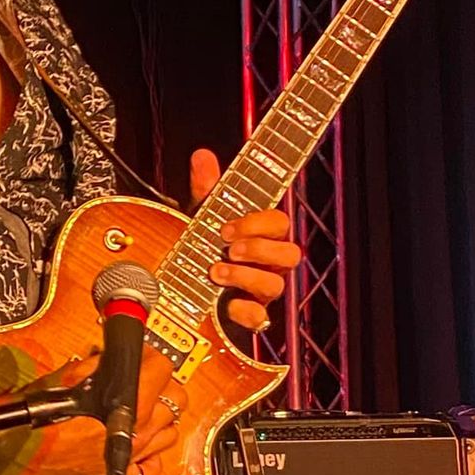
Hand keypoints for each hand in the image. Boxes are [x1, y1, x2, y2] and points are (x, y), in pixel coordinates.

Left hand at [190, 148, 301, 332]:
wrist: (183, 283)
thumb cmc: (204, 243)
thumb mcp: (203, 214)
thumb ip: (207, 187)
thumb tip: (202, 155)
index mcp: (263, 235)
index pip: (280, 223)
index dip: (258, 223)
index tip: (226, 227)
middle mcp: (269, 263)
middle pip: (291, 255)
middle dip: (260, 249)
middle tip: (228, 247)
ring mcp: (261, 290)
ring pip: (276, 286)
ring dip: (246, 277)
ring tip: (215, 272)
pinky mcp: (249, 315)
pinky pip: (260, 319)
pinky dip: (245, 312)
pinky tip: (225, 304)